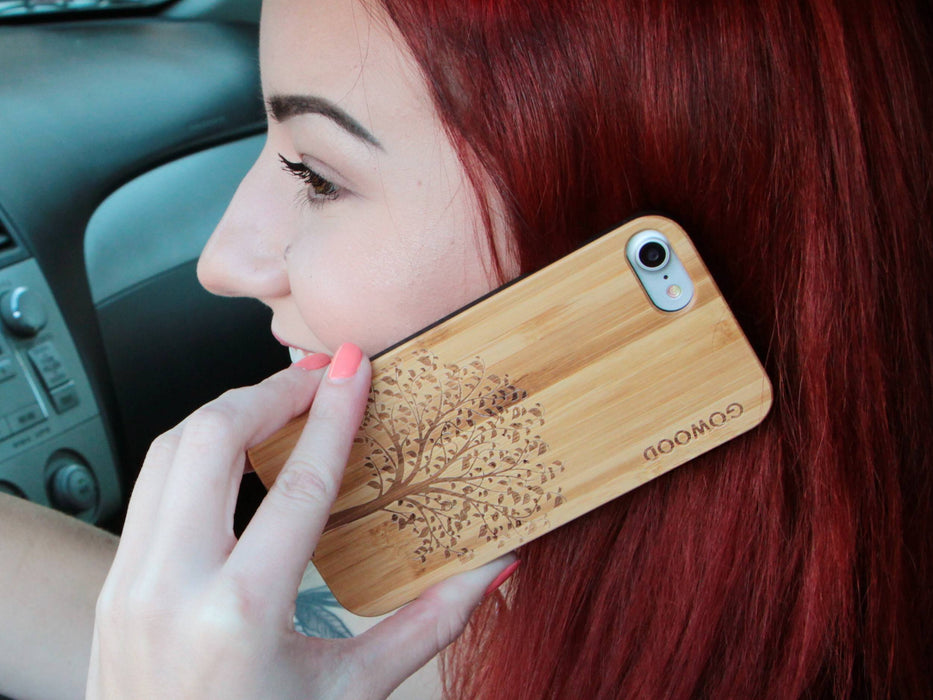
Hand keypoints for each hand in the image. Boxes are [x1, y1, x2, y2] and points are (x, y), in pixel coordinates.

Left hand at [86, 345, 515, 699]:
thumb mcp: (351, 693)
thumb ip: (427, 627)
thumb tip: (490, 570)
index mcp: (241, 615)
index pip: (298, 485)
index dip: (335, 416)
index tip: (353, 370)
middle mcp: (171, 588)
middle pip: (211, 440)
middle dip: (269, 391)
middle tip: (316, 375)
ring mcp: (130, 583)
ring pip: (168, 451)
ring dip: (227, 412)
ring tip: (280, 401)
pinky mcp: (116, 585)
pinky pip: (150, 485)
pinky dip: (196, 449)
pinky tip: (236, 451)